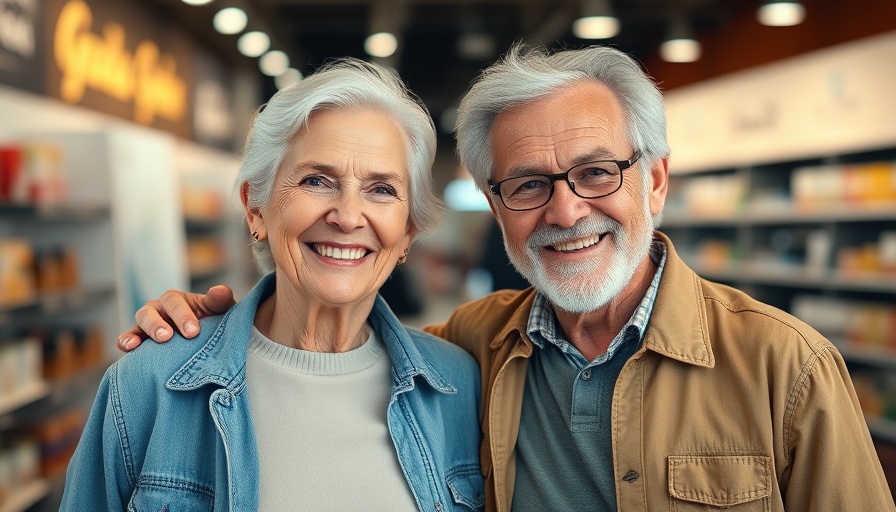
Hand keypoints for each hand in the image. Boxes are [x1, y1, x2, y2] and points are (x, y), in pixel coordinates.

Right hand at [116, 285, 235, 351]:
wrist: (207, 341)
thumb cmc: (213, 322)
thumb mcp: (220, 310)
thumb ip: (219, 301)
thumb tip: (220, 291)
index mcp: (177, 300)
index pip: (174, 302)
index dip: (182, 315)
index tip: (193, 331)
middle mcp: (159, 309)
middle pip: (151, 311)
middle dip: (158, 324)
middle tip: (168, 337)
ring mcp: (147, 324)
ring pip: (139, 322)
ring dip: (143, 332)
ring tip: (145, 344)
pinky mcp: (140, 340)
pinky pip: (127, 338)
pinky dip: (126, 341)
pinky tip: (129, 348)